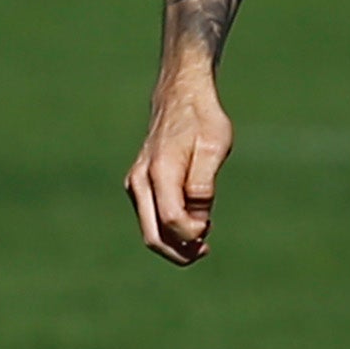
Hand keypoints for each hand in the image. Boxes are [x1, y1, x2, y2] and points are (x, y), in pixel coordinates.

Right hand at [126, 77, 234, 264]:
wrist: (181, 96)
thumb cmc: (202, 121)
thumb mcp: (214, 149)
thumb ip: (203, 186)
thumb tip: (198, 222)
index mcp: (159, 172)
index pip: (171, 220)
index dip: (192, 234)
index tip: (211, 228)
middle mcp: (140, 182)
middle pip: (153, 236)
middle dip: (179, 252)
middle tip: (205, 251)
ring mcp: (136, 184)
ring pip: (150, 230)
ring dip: (175, 243)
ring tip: (203, 241)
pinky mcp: (139, 185)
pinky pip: (151, 218)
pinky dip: (169, 230)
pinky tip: (194, 224)